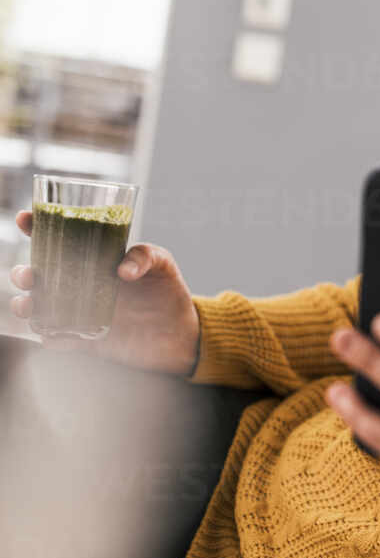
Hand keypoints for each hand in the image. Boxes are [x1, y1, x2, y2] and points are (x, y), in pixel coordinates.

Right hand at [8, 209, 200, 375]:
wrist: (178, 331)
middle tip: (30, 276)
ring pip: (38, 307)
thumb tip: (122, 271)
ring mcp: (78, 311)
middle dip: (23, 273)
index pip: (57, 239)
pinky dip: (51, 337)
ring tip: (31, 306)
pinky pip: (59, 338)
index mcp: (92, 258)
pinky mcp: (84, 338)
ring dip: (26, 306)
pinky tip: (54, 337)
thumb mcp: (162, 263)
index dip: (36, 227)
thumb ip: (145, 256)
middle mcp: (78, 283)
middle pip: (37, 275)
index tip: (25, 219)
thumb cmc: (166, 289)